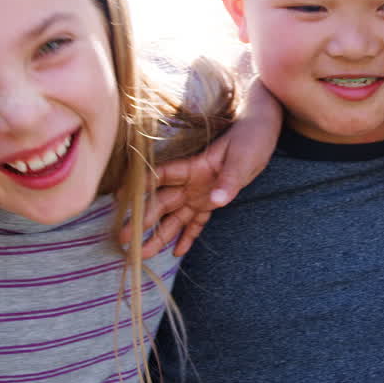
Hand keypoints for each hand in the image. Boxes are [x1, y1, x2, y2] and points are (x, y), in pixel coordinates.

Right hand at [124, 79, 282, 257]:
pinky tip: (177, 252)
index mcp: (194, 165)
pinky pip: (197, 222)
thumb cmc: (252, 136)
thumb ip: (229, 180)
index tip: (120, 196)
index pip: (162, 176)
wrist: (262, 128)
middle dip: (143, 220)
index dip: (141, 185)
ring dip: (160, 235)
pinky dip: (188, 236)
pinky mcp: (212, 200)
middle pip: (163, 202)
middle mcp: (191, 181)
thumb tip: (217, 201)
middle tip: (124, 238)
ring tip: (143, 254)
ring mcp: (200, 192)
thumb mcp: (244, 157)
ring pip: (175, 216)